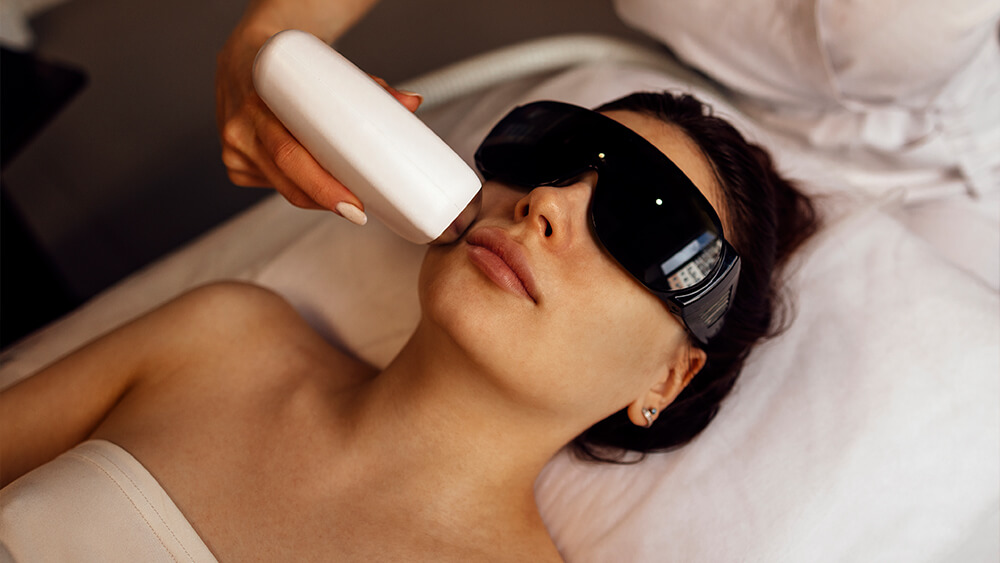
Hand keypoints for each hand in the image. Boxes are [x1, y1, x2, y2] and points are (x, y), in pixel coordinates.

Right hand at [215, 27, 421, 220]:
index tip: (352, 203)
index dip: (322, 184)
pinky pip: (274, 186)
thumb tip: (411, 102)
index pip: (290, 153)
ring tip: (345, 198)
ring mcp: (235, 150)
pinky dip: (298, 187)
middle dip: (327, 199)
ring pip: (283, 187)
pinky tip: (313, 182)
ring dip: (316, 196)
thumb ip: (369, 87)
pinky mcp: (236, 166)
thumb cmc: (290, 66)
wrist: (246, 56)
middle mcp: (241, 127)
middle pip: (288, 177)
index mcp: (258, 98)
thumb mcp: (324, 68)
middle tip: (359, 212)